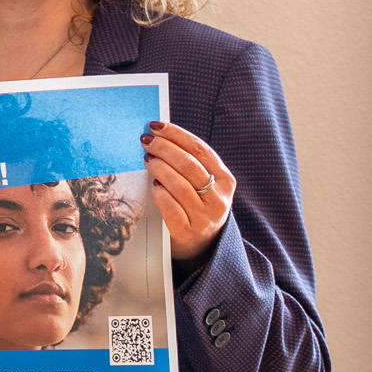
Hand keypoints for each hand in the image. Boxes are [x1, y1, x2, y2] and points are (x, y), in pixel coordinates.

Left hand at [142, 121, 234, 264]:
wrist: (202, 246)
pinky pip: (171, 208)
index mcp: (225, 180)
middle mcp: (218, 198)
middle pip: (189, 165)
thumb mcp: (204, 185)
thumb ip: (190, 164)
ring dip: (159, 167)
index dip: (176, 135)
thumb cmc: (198, 206)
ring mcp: (204, 216)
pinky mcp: (188, 231)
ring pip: (179, 185)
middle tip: (146, 140)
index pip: (200, 150)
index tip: (156, 125)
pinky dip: (160, 193)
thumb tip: (160, 135)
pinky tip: (153, 185)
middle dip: (164, 148)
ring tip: (147, 159)